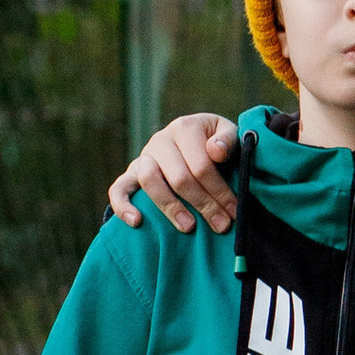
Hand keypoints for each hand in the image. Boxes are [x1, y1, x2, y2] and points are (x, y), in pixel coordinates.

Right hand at [109, 113, 238, 235]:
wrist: (195, 139)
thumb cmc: (215, 141)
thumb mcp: (227, 133)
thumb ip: (228, 139)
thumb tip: (216, 151)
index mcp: (185, 127)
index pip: (202, 165)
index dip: (220, 191)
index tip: (235, 212)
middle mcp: (161, 140)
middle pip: (179, 177)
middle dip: (204, 204)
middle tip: (221, 225)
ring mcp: (144, 156)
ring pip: (150, 181)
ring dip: (170, 207)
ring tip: (189, 227)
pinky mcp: (131, 173)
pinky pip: (119, 188)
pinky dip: (123, 205)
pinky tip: (137, 222)